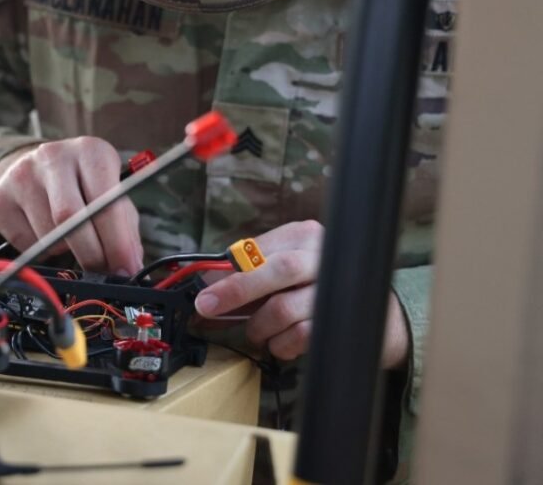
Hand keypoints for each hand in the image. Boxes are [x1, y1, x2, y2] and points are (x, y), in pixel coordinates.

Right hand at [0, 137, 143, 274]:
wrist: (36, 168)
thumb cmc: (83, 185)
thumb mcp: (111, 194)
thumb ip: (124, 228)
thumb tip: (129, 267)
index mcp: (90, 151)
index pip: (105, 202)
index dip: (117, 242)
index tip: (125, 268)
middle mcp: (52, 156)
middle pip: (70, 219)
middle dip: (91, 254)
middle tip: (101, 271)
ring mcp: (20, 176)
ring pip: (48, 235)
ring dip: (65, 250)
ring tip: (71, 239)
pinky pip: (25, 243)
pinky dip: (41, 250)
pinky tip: (45, 232)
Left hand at [194, 220, 409, 368]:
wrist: (378, 316)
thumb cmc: (315, 287)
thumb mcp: (284, 270)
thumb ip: (250, 272)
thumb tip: (207, 286)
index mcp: (303, 235)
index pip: (258, 249)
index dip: (228, 273)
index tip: (203, 292)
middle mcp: (324, 255)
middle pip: (278, 270)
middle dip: (237, 291)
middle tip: (207, 309)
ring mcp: (337, 288)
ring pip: (284, 309)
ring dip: (260, 327)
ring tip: (258, 332)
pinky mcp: (343, 321)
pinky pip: (300, 336)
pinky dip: (280, 344)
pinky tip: (280, 343)